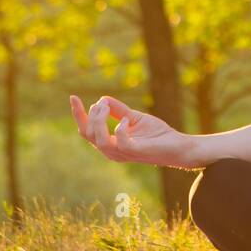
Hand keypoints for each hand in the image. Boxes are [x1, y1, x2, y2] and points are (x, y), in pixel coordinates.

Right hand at [69, 94, 186, 167]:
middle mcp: (112, 151)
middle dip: (90, 115)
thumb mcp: (133, 117)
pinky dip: (119, 128)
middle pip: (87, 134)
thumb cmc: (157, 134)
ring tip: (107, 107)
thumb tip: (102, 99)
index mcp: (109, 142)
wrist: (177, 146)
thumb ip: (118, 110)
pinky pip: (119, 142)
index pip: (86, 130)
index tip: (73, 97)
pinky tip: (126, 120)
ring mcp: (122, 154)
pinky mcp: (134, 152)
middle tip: (102, 103)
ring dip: (99, 120)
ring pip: (97, 139)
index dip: (77, 114)